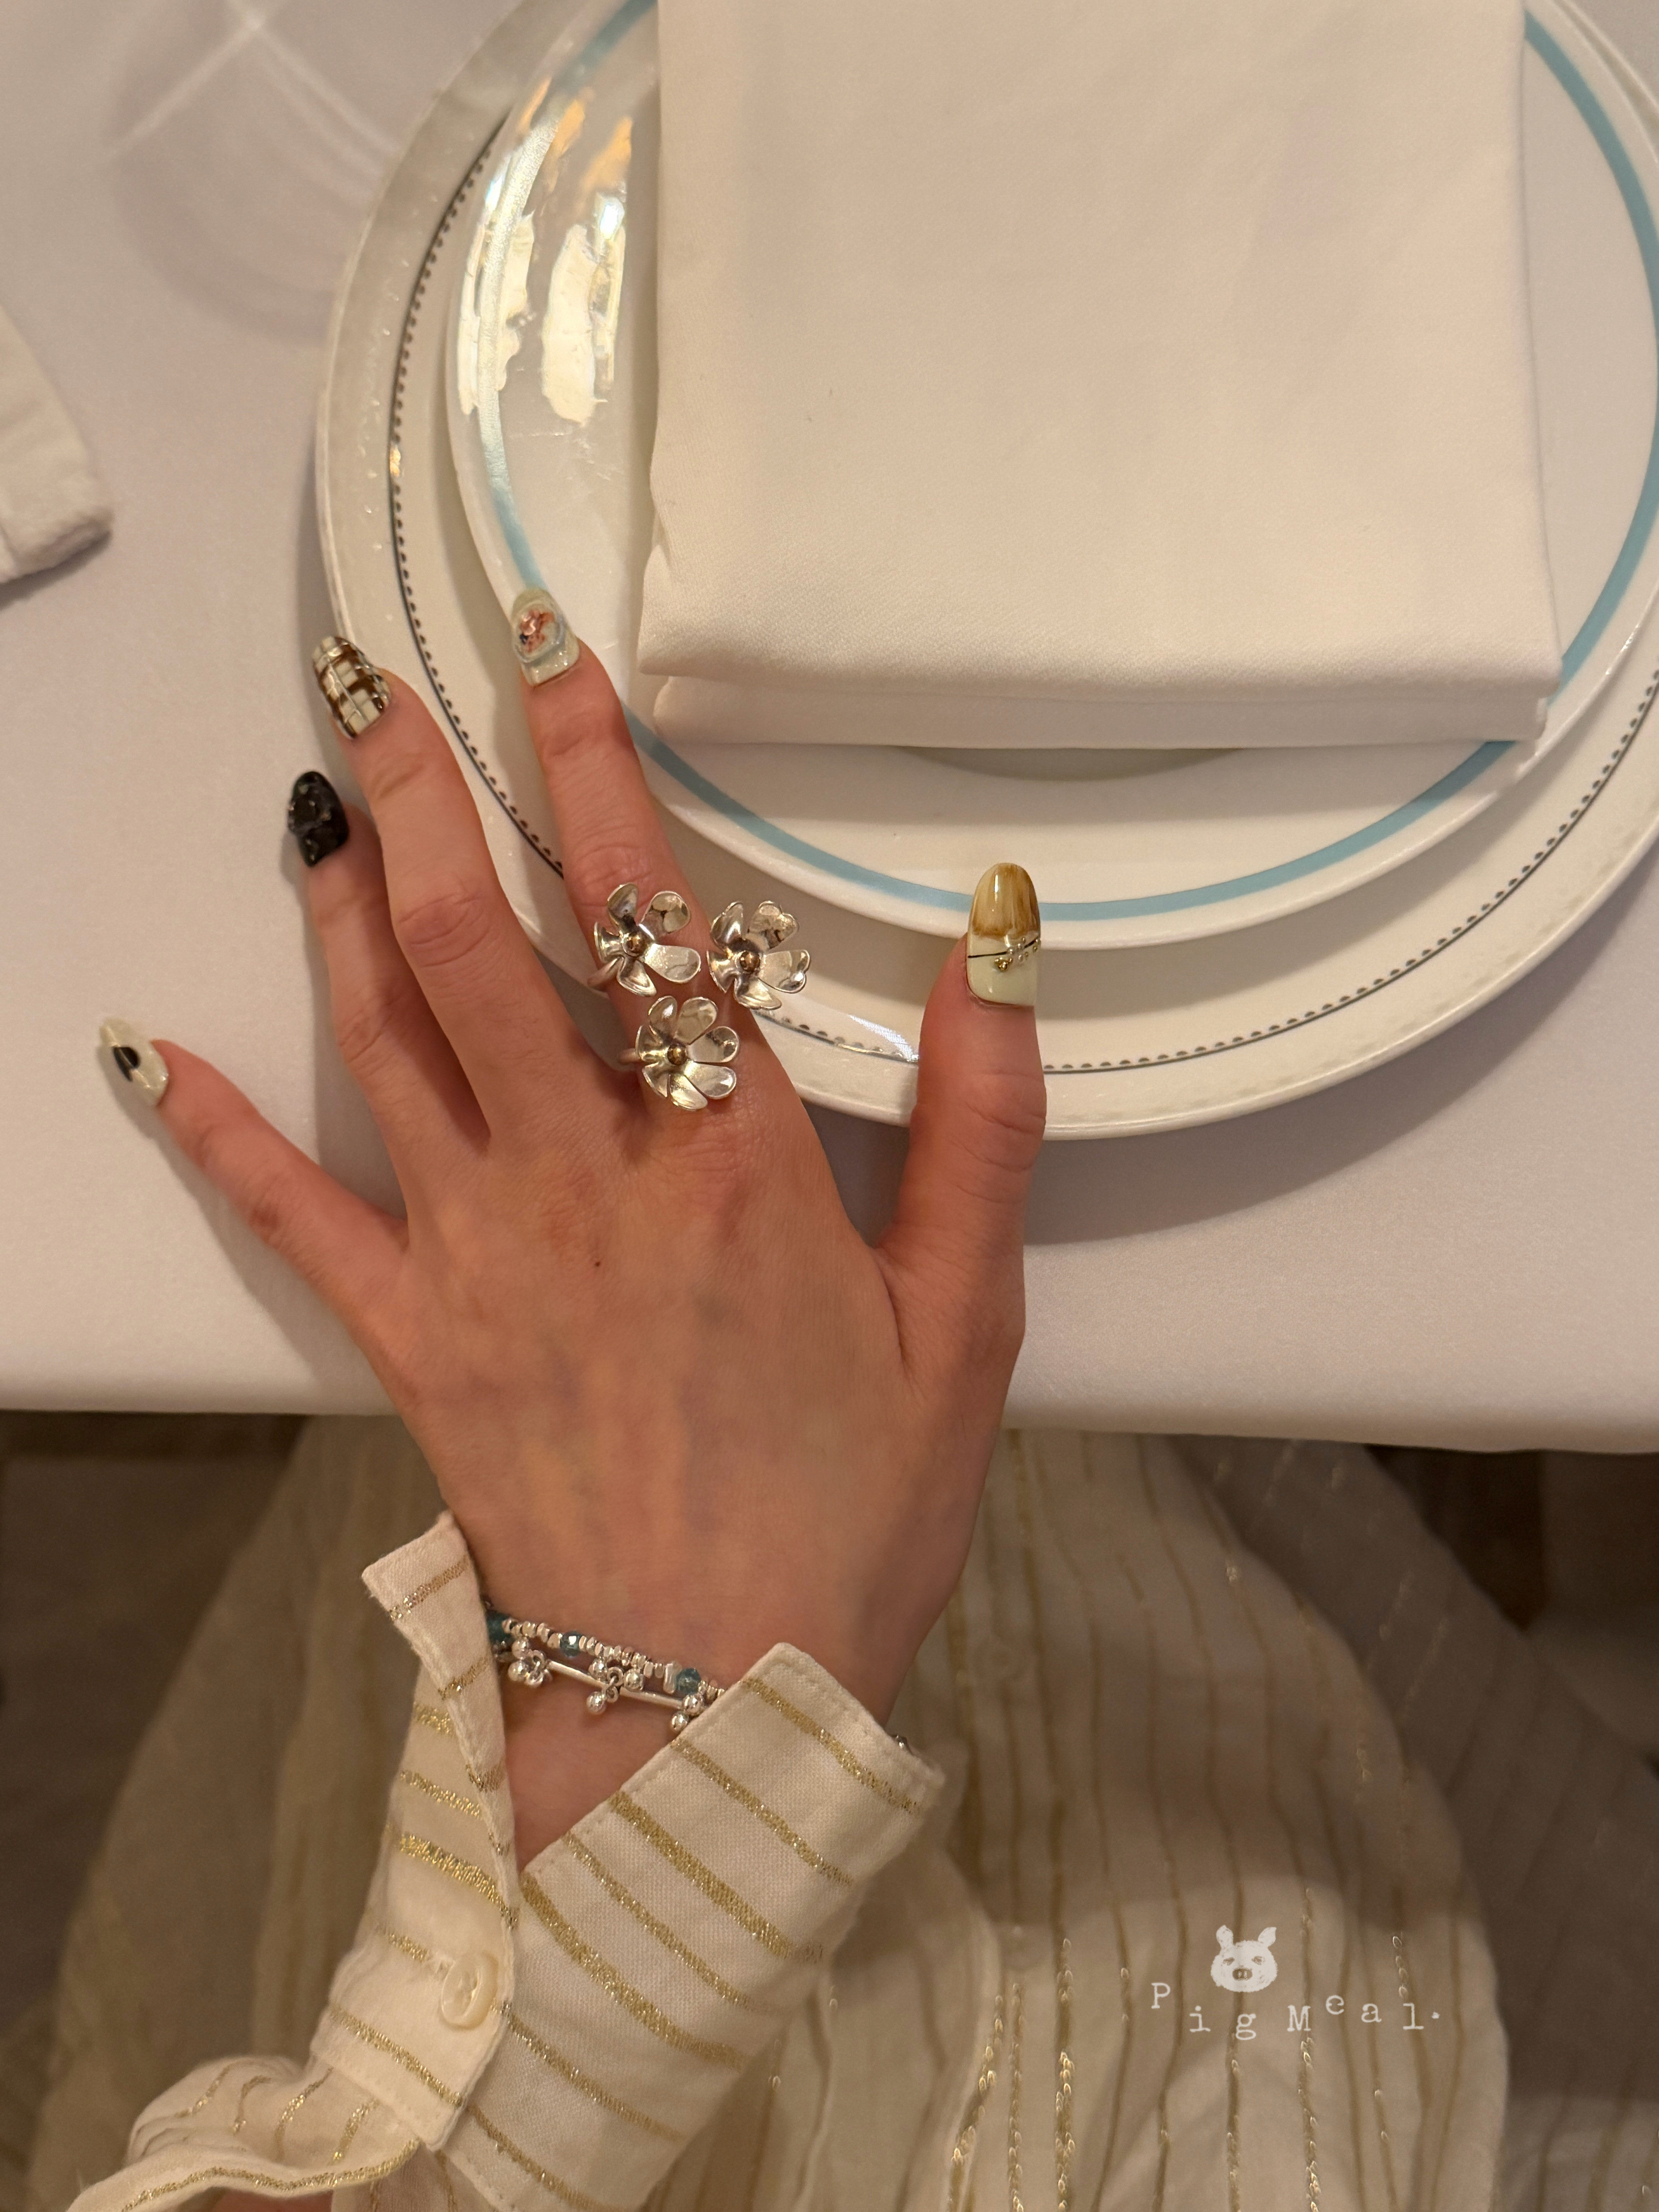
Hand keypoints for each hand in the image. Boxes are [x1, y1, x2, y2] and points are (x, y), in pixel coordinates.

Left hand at [137, 640, 1044, 1853]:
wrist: (714, 1699)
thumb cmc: (851, 1512)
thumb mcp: (967, 1321)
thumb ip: (981, 1126)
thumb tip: (992, 953)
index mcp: (729, 1167)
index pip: (650, 921)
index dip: (593, 769)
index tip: (543, 651)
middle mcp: (586, 1182)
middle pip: (477, 946)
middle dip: (427, 793)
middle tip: (377, 677)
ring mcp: (481, 1259)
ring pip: (385, 1044)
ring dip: (343, 909)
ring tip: (320, 800)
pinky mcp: (415, 1339)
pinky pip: (296, 1219)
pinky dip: (223, 1131)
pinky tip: (155, 1053)